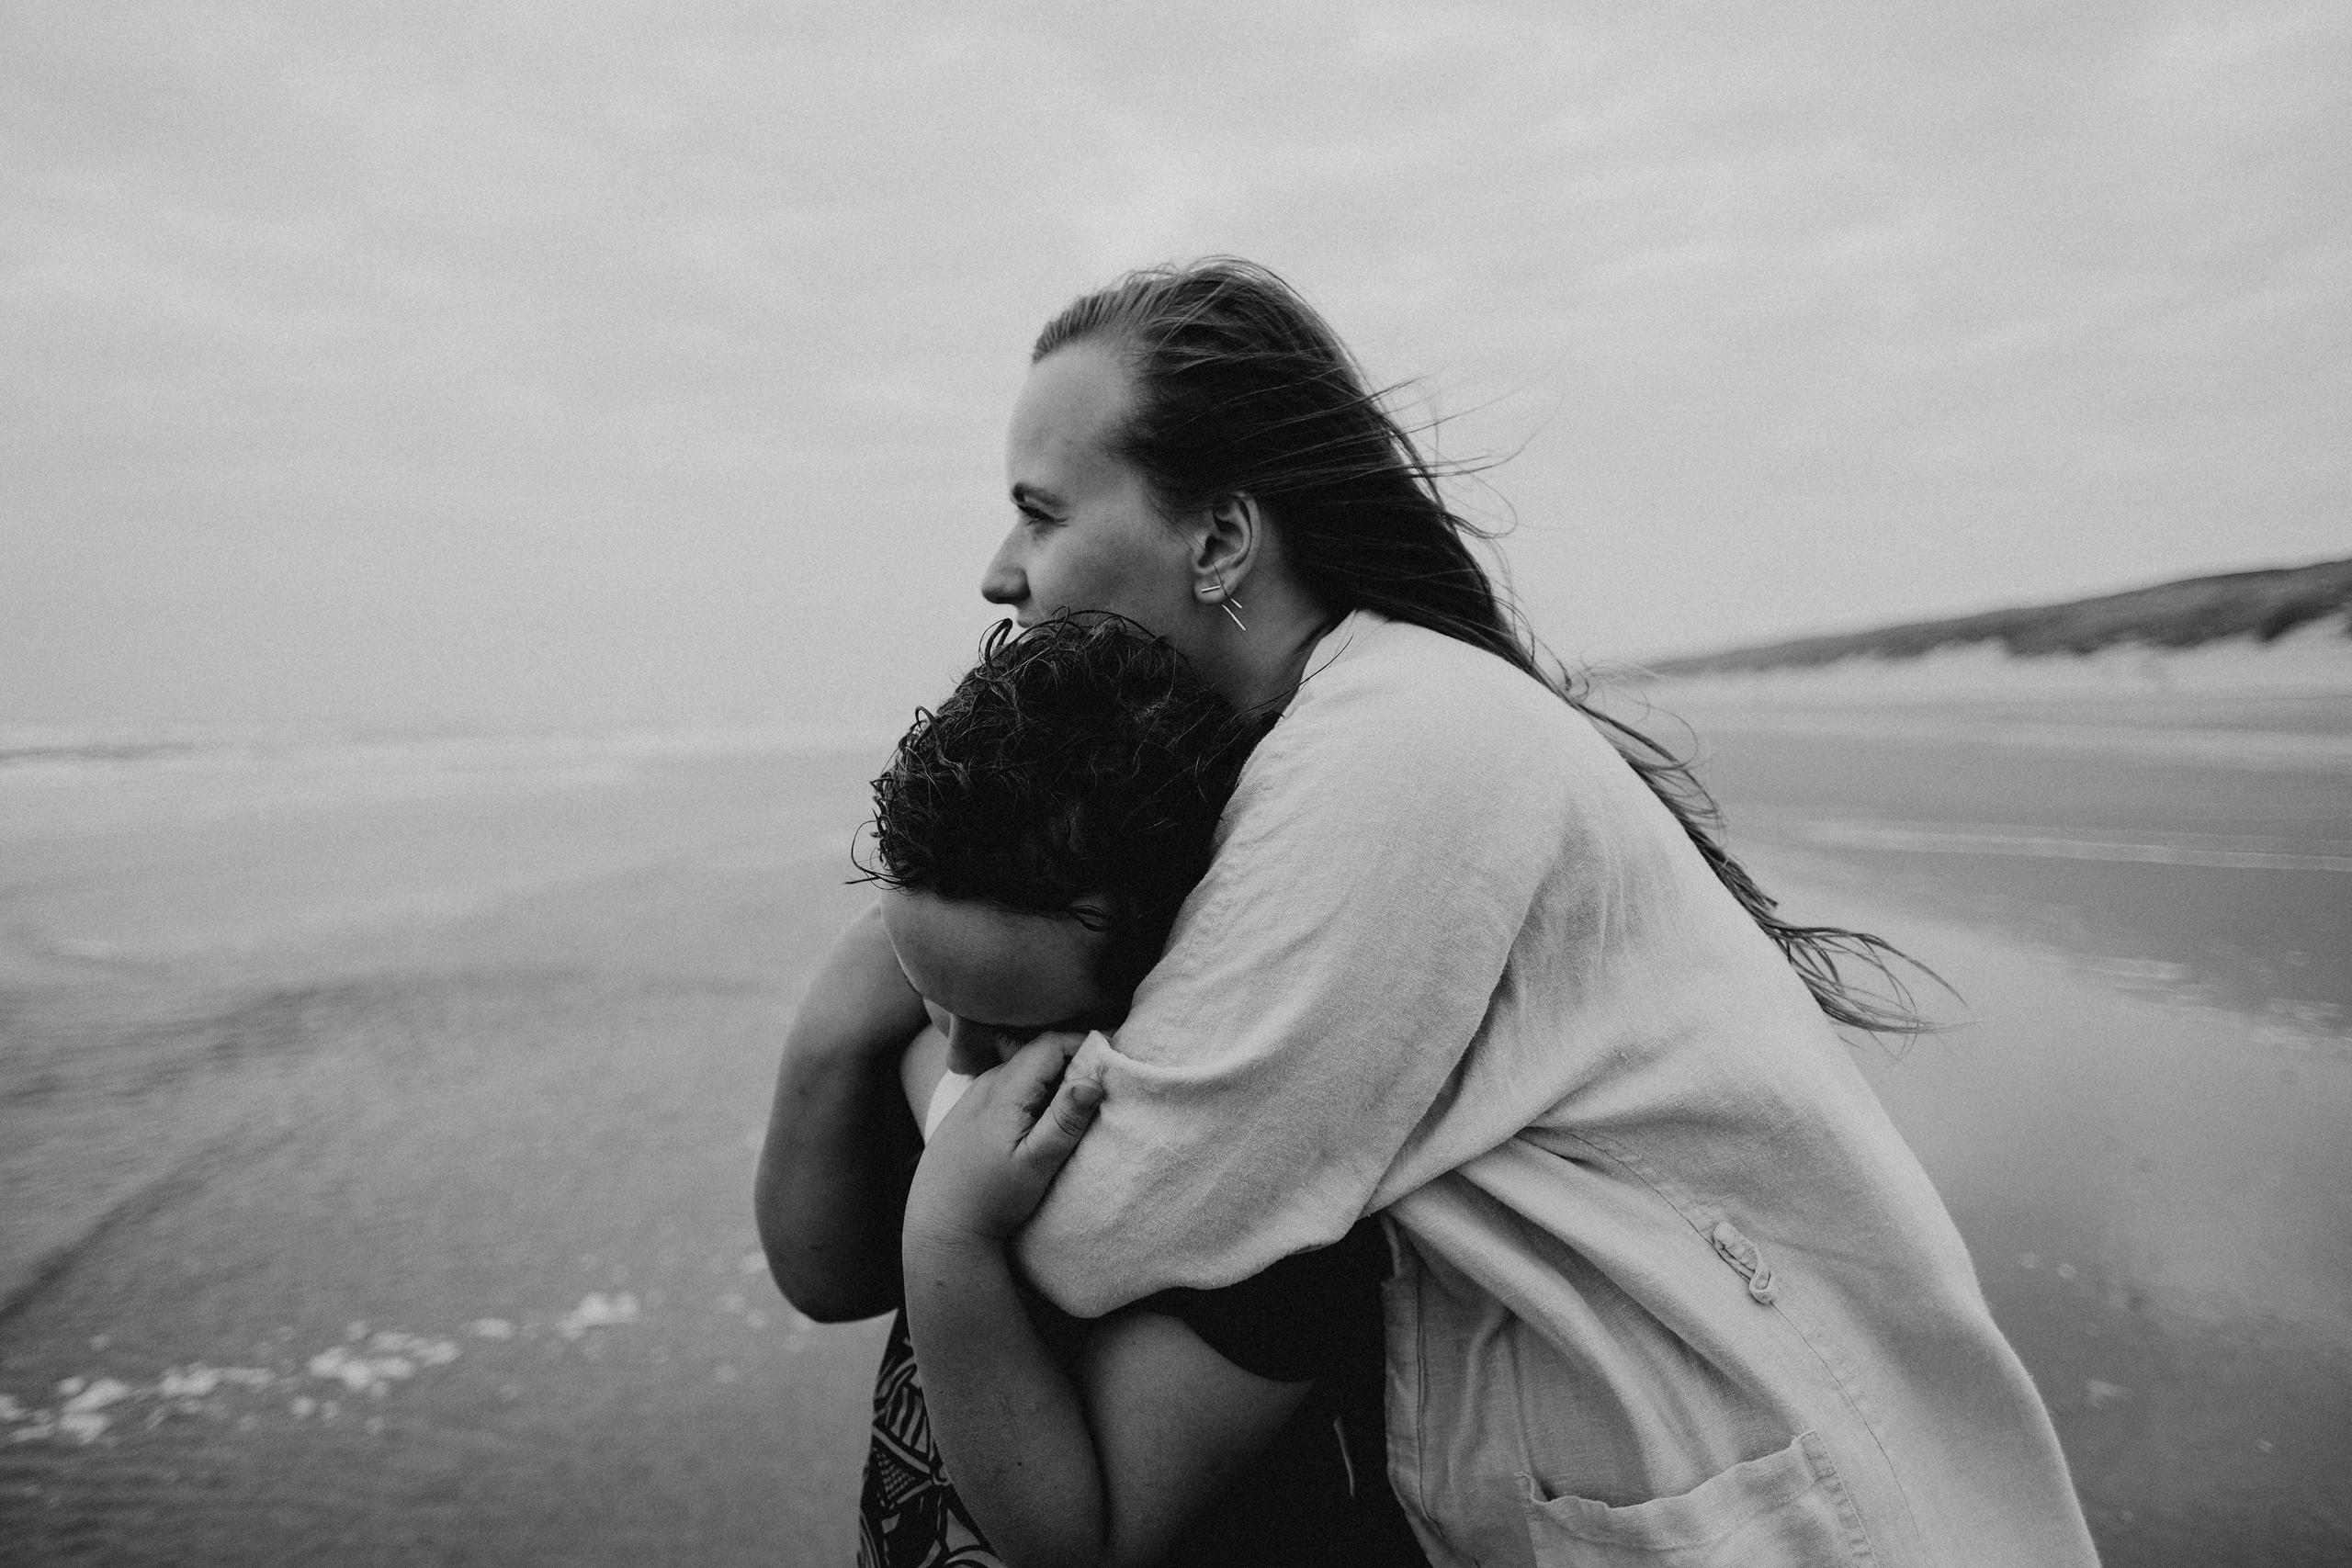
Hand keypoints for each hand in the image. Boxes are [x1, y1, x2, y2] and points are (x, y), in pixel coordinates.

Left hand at [906, 1031, 1103, 1243]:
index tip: (1111, 1058)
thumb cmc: (991, 1198)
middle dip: (1072, 1058)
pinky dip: (1033, 1089)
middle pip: (1037, 1053)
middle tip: (1102, 1079)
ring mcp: (974, 1095)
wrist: (940, 1223)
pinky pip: (1007, 1085)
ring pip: (1022, 1069)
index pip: (1050, 1044)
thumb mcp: (1035, 1164)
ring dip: (1052, 1075)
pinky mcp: (968, 1111)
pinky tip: (1042, 1117)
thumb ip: (1065, 1120)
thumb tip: (1093, 1080)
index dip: (1084, 1043)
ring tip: (1077, 1099)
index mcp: (1005, 1090)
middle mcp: (986, 1083)